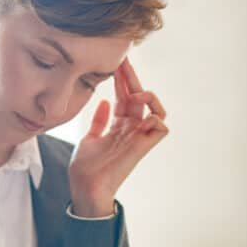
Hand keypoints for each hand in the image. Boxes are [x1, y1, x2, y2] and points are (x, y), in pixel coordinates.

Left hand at [69, 58, 168, 216]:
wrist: (85, 187)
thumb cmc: (85, 168)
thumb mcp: (89, 138)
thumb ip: (99, 120)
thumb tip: (104, 101)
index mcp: (118, 126)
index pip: (124, 96)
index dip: (121, 79)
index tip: (114, 61)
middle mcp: (130, 129)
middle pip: (138, 97)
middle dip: (131, 77)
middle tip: (123, 59)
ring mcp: (138, 137)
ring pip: (156, 109)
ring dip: (148, 95)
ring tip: (134, 91)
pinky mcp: (143, 147)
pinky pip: (161, 127)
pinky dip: (155, 116)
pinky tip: (140, 111)